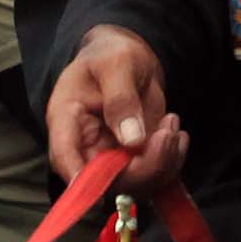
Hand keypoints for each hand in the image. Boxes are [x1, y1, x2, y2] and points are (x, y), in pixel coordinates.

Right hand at [45, 24, 186, 191]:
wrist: (130, 59)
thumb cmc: (113, 54)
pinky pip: (152, 176)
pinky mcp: (133, 160)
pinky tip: (175, 132)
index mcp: (66, 120)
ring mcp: (110, 157)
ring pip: (133, 184)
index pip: (65, 158)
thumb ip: (121, 99)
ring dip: (163, 162)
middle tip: (168, 133)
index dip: (82, 180)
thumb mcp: (116, 64)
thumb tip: (133, 141)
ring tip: (172, 124)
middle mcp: (84, 147)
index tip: (106, 187)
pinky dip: (171, 160)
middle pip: (106, 181)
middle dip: (144, 167)